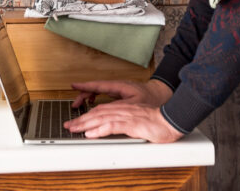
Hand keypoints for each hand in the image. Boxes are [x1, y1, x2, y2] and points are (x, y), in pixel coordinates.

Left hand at [64, 102, 183, 143]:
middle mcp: (122, 109)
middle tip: (68, 125)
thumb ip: (124, 122)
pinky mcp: (131, 123)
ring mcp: (126, 115)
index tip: (75, 118)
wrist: (171, 119)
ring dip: (85, 124)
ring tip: (74, 129)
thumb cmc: (156, 120)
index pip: (101, 109)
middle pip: (97, 112)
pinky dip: (100, 129)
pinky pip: (112, 126)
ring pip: (101, 117)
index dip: (87, 113)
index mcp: (123, 107)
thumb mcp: (137, 119)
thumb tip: (111, 127)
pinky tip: (91, 133)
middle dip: (81, 119)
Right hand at [69, 79, 172, 108]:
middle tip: (73, 107)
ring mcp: (117, 90)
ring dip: (86, 98)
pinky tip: (91, 106)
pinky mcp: (118, 94)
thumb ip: (120, 107)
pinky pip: (102, 95)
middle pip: (94, 88)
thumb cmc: (152, 99)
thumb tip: (106, 110)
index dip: (84, 86)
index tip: (73, 85)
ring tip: (79, 108)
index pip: (98, 85)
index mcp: (119, 86)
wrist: (162, 96)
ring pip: (97, 92)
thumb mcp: (137, 104)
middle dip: (82, 96)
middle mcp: (116, 86)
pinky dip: (94, 100)